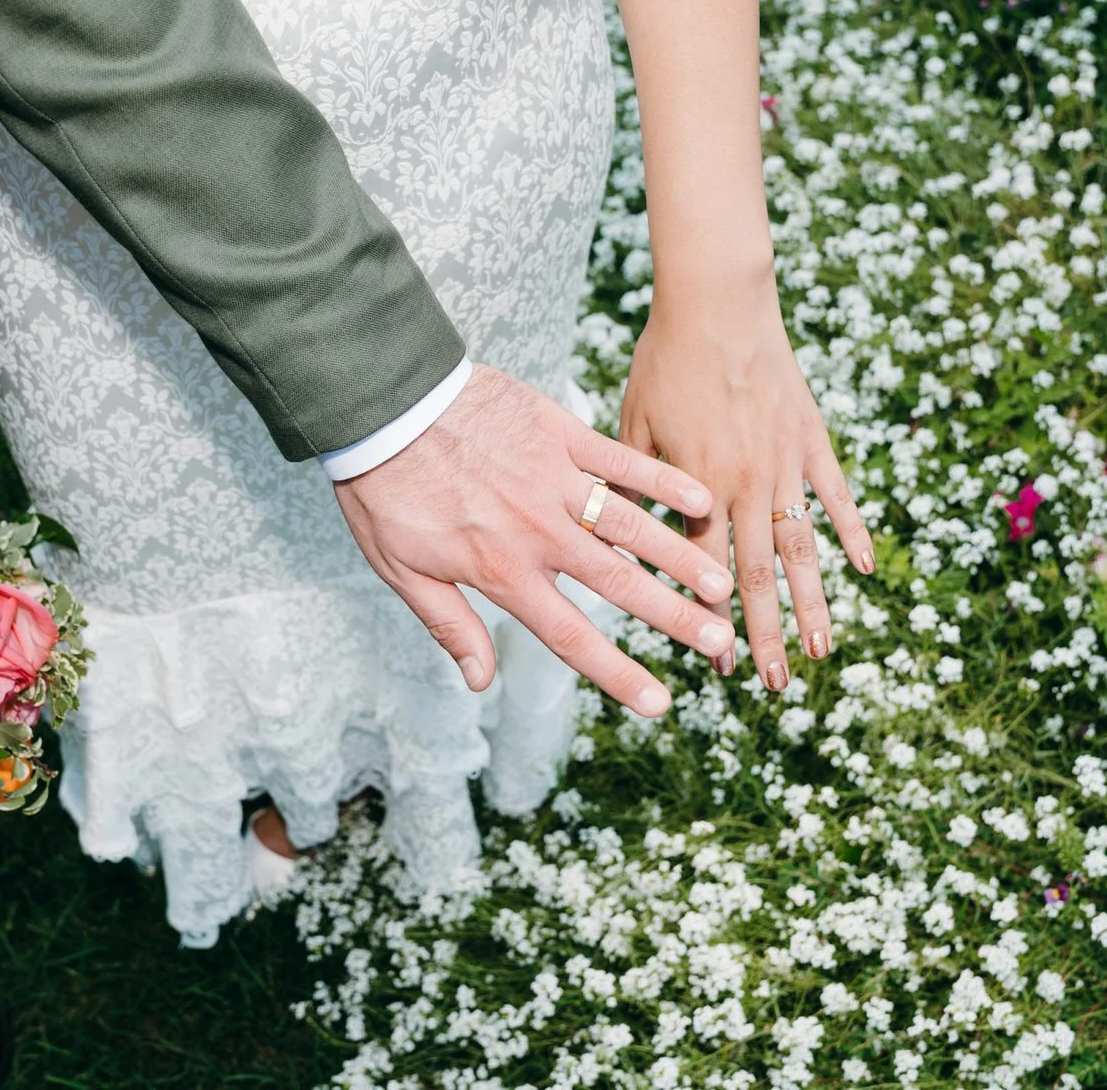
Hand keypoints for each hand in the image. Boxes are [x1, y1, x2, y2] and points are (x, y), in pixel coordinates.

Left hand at [333, 365, 737, 716]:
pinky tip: (700, 498)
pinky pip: (620, 460)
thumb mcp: (402, 570)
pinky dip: (661, 479)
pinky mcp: (559, 433)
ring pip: (630, 524)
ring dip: (679, 556)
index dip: (617, 673)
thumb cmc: (386, 490)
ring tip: (722, 582)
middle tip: (720, 639)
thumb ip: (449, 625)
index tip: (659, 702)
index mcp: (502, 570)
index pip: (570, 635)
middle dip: (673, 617)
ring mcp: (554, 479)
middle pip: (619, 584)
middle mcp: (539, 531)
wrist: (384, 404)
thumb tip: (480, 683)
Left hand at [619, 291, 874, 691]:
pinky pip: (836, 495)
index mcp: (698, 486)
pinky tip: (864, 570)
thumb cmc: (664, 362)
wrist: (717, 302)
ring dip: (813, 603)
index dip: (710, 620)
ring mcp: (786, 464)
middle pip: (758, 575)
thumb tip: (620, 544)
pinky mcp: (812, 438)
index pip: (703, 571)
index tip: (717, 667)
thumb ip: (635, 490)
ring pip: (803, 548)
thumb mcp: (633, 427)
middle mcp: (746, 484)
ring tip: (823, 650)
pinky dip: (852, 532)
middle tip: (777, 686)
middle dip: (766, 636)